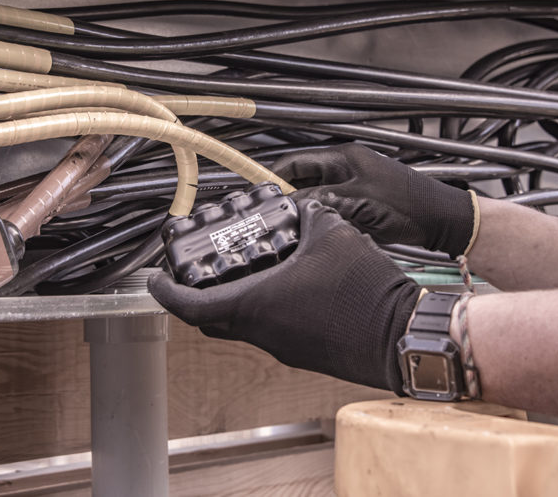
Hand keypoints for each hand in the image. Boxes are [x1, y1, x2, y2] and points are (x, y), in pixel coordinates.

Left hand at [148, 199, 419, 392]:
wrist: (401, 334)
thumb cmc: (365, 291)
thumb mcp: (333, 235)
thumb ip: (308, 215)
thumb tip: (301, 207)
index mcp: (256, 304)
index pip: (189, 305)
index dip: (165, 290)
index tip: (155, 276)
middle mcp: (262, 332)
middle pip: (209, 319)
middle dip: (194, 294)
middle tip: (195, 270)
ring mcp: (282, 346)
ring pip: (239, 325)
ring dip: (231, 300)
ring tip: (241, 269)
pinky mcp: (302, 352)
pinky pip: (267, 330)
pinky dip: (261, 308)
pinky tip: (284, 284)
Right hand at [272, 143, 477, 256]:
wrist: (440, 219)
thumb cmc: (407, 204)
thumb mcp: (356, 202)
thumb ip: (320, 200)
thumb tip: (290, 204)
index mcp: (343, 157)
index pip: (296, 161)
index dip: (275, 177)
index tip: (261, 194)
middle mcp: (346, 167)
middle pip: (304, 179)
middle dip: (290, 197)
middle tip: (277, 216)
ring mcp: (354, 185)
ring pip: (317, 196)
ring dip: (308, 209)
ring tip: (297, 225)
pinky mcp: (361, 202)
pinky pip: (332, 208)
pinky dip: (324, 218)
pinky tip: (320, 231)